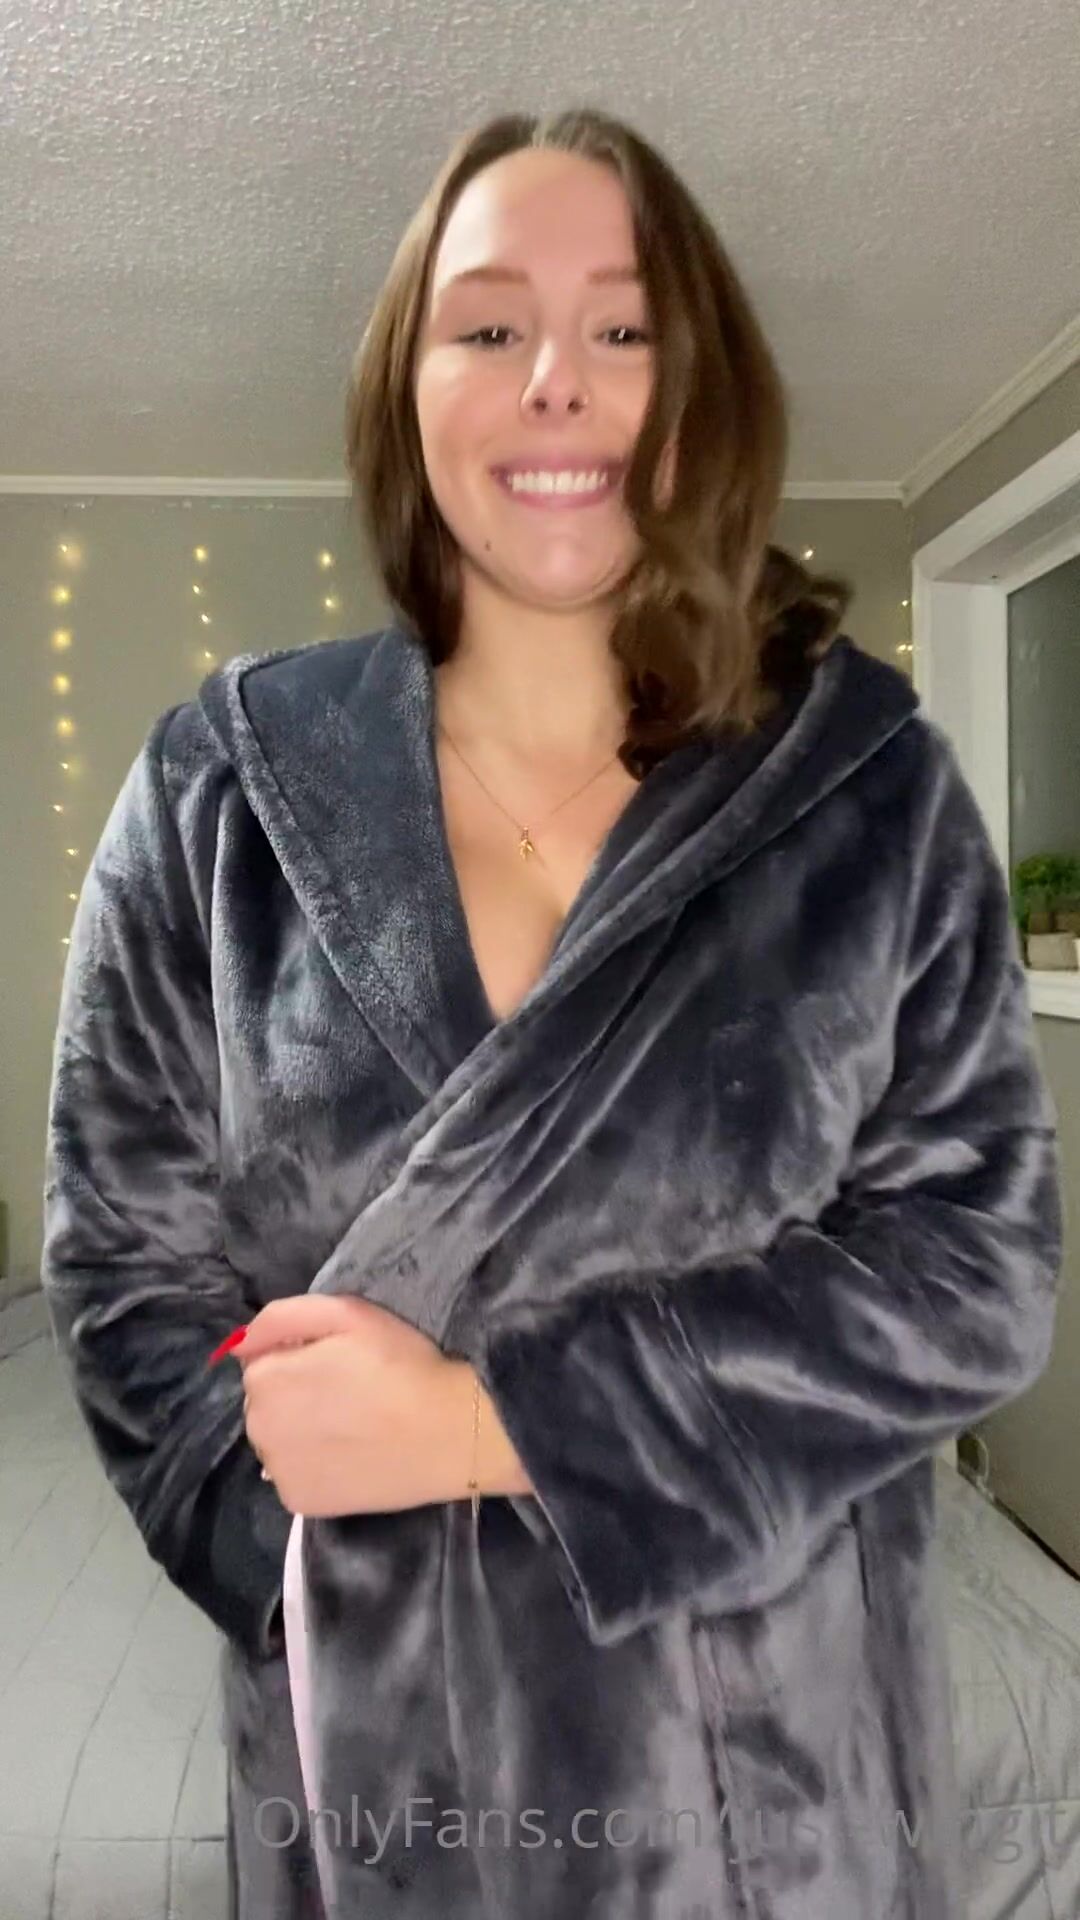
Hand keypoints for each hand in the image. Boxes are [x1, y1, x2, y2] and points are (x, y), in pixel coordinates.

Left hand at [233, 1294, 530, 1515]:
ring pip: (278, 1441)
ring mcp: (278, 1472)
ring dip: (300, 1431)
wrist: (450, 1432)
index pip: (262, 1363)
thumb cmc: (401, 1363)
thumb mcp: (346, 1314)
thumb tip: (237, 1344)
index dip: (301, 1358)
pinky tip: (350, 1456)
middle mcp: (258, 1429)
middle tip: (349, 1393)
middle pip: (265, 1404)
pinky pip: (294, 1476)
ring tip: (351, 1425)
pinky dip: (313, 1467)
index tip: (340, 1363)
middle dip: (294, 1395)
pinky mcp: (299, 1504)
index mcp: (265, 1379)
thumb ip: (281, 1318)